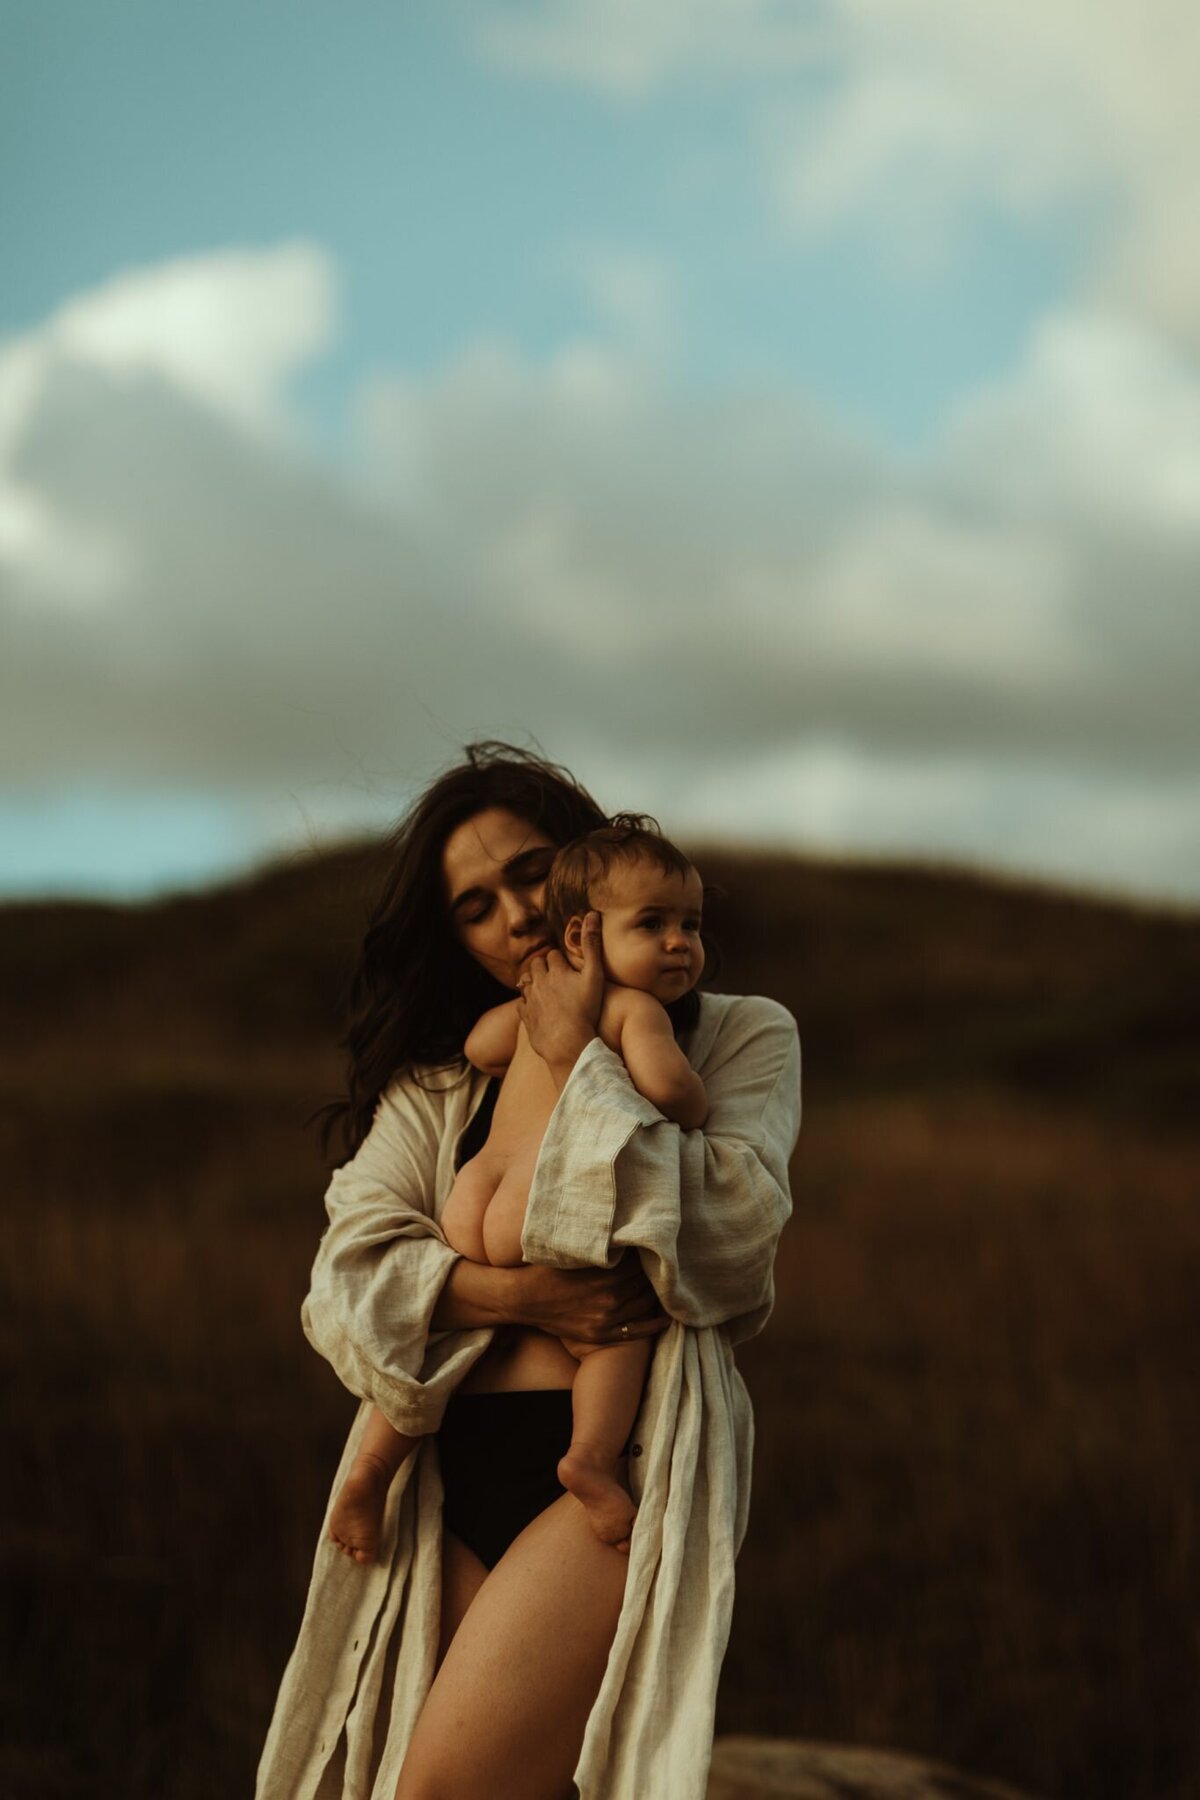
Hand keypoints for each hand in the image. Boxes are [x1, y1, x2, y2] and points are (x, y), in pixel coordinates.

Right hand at [509, 1255, 667, 1344]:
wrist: (522, 1298)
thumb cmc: (545, 1268)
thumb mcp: (574, 1251)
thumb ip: (599, 1245)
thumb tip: (623, 1233)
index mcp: (605, 1275)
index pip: (639, 1264)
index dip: (646, 1255)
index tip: (651, 1246)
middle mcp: (610, 1299)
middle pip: (644, 1283)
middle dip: (653, 1273)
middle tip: (660, 1263)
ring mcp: (606, 1319)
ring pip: (644, 1304)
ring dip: (654, 1294)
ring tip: (662, 1284)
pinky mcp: (600, 1334)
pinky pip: (636, 1332)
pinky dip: (654, 1325)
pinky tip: (667, 1318)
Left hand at [516, 911, 604, 1086]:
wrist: (568, 1043)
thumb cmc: (585, 1010)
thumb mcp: (595, 975)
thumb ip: (592, 945)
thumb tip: (591, 914)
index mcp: (555, 970)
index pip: (553, 955)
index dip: (560, 960)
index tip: (567, 968)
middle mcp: (539, 981)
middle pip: (536, 965)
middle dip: (544, 967)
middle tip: (555, 976)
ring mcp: (530, 1000)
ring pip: (526, 983)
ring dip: (534, 983)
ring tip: (546, 990)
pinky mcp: (526, 1017)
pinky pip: (521, 1005)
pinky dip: (528, 1004)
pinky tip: (537, 1008)